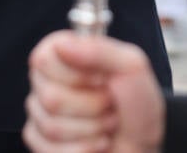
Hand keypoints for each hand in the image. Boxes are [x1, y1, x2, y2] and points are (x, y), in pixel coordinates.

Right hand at [24, 31, 163, 152]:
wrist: (145, 142)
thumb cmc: (139, 102)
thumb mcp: (132, 67)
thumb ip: (101, 51)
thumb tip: (62, 45)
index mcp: (69, 54)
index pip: (45, 56)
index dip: (76, 73)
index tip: (102, 78)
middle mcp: (50, 82)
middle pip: (49, 96)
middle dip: (92, 105)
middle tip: (111, 102)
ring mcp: (42, 113)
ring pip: (51, 125)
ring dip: (92, 127)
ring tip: (109, 121)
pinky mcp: (41, 142)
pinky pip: (48, 148)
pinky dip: (84, 148)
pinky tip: (98, 141)